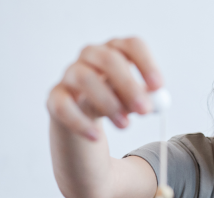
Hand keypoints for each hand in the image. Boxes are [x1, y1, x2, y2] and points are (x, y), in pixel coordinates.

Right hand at [47, 37, 162, 139]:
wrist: (85, 121)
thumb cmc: (117, 102)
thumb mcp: (134, 100)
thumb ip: (144, 99)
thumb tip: (151, 102)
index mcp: (116, 51)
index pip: (132, 45)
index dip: (146, 63)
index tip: (158, 86)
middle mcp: (91, 56)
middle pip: (108, 59)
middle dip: (129, 86)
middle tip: (144, 110)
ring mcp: (70, 74)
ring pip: (84, 78)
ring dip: (108, 103)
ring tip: (125, 125)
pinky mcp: (55, 97)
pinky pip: (63, 106)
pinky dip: (80, 122)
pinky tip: (96, 136)